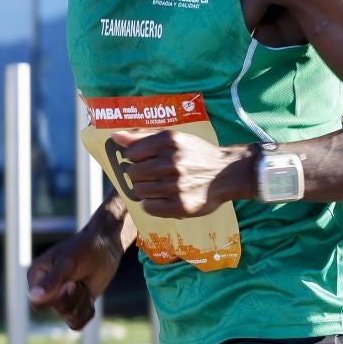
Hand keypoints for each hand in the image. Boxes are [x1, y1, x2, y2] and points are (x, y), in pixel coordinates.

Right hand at [27, 225, 123, 329]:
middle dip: (74, 296)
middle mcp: (45, 291)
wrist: (105, 247)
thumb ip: (51, 280)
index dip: (56, 297)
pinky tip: (89, 296)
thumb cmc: (83, 249)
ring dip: (83, 301)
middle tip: (78, 281)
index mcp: (36, 277)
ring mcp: (60, 299)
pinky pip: (77, 323)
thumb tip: (34, 296)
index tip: (70, 282)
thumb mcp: (67, 262)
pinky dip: (88, 311)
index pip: (38, 302)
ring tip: (84, 285)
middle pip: (57, 309)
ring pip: (69, 316)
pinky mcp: (75, 306)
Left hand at [110, 128, 253, 217]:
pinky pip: (149, 207)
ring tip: (159, 186)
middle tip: (153, 174)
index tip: (145, 159)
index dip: (135, 158)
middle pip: (134, 173)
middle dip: (139, 174)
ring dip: (145, 189)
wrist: (226, 173)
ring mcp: (176, 185)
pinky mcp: (180, 205)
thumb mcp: (174, 138)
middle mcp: (172, 162)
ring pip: (139, 190)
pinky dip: (152, 203)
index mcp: (170, 141)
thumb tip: (115, 137)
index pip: (132, 153)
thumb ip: (143, 136)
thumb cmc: (196, 154)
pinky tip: (163, 197)